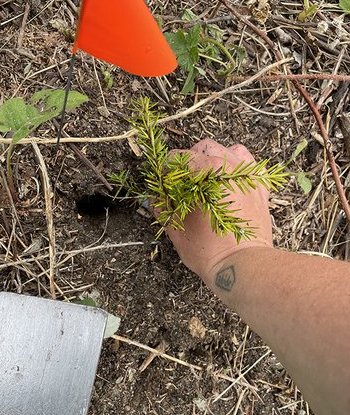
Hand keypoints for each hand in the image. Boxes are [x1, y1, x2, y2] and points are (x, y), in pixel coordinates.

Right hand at [167, 139, 272, 284]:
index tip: (162, 180)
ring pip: (229, 151)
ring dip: (215, 159)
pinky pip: (251, 166)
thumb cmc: (208, 250)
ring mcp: (248, 176)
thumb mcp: (175, 228)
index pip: (178, 158)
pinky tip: (230, 183)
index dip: (165, 169)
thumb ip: (162, 206)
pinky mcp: (261, 189)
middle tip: (182, 183)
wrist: (243, 266)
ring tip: (207, 179)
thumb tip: (154, 196)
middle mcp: (229, 166)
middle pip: (202, 148)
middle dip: (189, 161)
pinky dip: (239, 169)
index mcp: (206, 172)